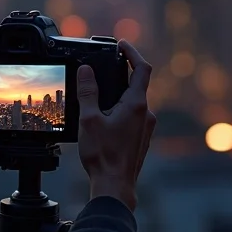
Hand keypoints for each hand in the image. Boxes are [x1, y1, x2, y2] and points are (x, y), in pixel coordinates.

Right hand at [77, 40, 156, 211]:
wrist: (115, 186)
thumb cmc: (103, 156)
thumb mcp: (89, 119)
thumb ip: (88, 92)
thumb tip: (86, 70)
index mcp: (136, 104)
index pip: (141, 69)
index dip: (132, 53)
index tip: (121, 44)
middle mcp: (145, 114)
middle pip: (136, 85)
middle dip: (119, 76)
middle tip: (102, 71)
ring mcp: (145, 127)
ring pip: (133, 102)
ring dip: (118, 96)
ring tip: (98, 101)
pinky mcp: (141, 138)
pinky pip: (132, 116)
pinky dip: (120, 110)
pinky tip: (104, 121)